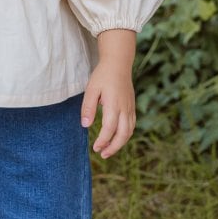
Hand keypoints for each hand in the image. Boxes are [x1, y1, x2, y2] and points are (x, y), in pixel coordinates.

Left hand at [81, 30, 138, 158]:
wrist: (119, 63)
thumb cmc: (102, 76)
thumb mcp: (91, 90)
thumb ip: (88, 108)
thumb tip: (85, 125)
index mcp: (113, 104)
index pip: (109, 128)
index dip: (103, 141)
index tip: (95, 148)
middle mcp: (125, 108)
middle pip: (123, 134)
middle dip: (113, 147)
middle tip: (102, 155)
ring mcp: (130, 108)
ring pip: (129, 131)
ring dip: (120, 143)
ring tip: (108, 150)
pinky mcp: (132, 107)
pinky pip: (131, 125)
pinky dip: (125, 135)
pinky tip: (117, 138)